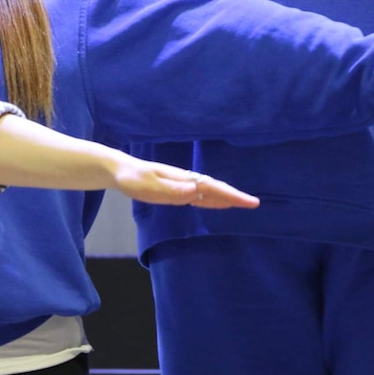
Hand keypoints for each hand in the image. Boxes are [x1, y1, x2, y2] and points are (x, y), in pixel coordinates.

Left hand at [113, 158, 260, 208]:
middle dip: (234, 196)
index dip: (232, 195)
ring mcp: (181, 184)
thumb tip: (196, 191)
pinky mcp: (175, 189)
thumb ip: (172, 190)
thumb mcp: (150, 186)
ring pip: (208, 192)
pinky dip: (210, 199)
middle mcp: (185, 181)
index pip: (212, 188)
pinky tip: (214, 202)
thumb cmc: (133, 179)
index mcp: (183, 180)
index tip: (249, 201)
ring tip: (240, 203)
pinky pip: (198, 195)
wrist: (120, 170)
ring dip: (224, 198)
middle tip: (254, 203)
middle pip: (214, 189)